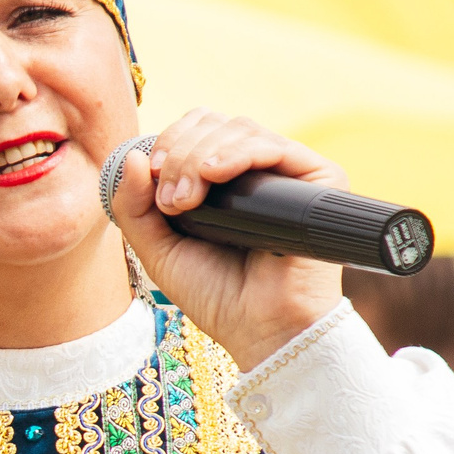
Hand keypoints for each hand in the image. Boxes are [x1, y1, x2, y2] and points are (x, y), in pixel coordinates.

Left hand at [108, 109, 345, 371]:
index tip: (152, 176)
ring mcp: (288, 174)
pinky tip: (215, 175)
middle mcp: (258, 171)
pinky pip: (277, 145)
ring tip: (187, 200)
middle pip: (214, 123)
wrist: (262, 330)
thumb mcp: (158, 250)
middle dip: (180, 152)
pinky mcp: (320, 180)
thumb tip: (132, 156)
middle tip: (172, 199)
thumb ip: (134, 206)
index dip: (170, 142)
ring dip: (200, 156)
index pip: (197, 130)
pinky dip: (239, 152)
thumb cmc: (216, 295)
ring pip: (240, 130)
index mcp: (224, 181)